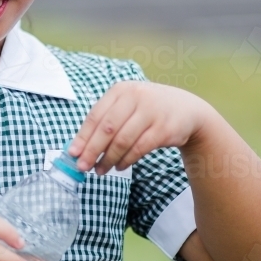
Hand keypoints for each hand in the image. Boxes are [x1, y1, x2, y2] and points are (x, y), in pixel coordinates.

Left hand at [68, 81, 215, 174]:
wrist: (187, 110)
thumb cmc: (148, 110)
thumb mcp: (127, 106)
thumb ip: (106, 122)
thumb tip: (80, 148)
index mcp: (121, 90)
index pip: (95, 115)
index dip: (83, 136)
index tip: (73, 153)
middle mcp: (135, 97)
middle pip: (107, 128)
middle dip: (92, 150)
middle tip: (82, 167)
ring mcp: (151, 112)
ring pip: (122, 140)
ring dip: (109, 159)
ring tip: (100, 170)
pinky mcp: (164, 128)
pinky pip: (139, 148)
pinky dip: (126, 160)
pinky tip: (119, 167)